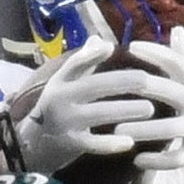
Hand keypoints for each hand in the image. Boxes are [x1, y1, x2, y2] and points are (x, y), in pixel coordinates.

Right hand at [8, 37, 153, 176]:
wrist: (33, 143)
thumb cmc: (58, 107)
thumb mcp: (64, 83)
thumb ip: (83, 63)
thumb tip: (100, 40)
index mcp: (60, 81)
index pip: (75, 63)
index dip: (91, 55)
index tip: (111, 47)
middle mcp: (60, 98)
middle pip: (94, 86)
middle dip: (122, 82)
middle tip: (147, 80)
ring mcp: (65, 121)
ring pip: (98, 114)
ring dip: (125, 110)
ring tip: (150, 109)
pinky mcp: (69, 144)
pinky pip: (93, 143)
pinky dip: (111, 144)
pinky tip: (130, 142)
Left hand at [121, 31, 183, 175]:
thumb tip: (175, 30)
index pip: (175, 61)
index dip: (154, 52)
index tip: (130, 46)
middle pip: (167, 90)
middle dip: (141, 87)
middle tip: (113, 86)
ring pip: (168, 129)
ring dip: (142, 130)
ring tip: (117, 131)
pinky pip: (177, 158)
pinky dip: (157, 161)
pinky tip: (137, 160)